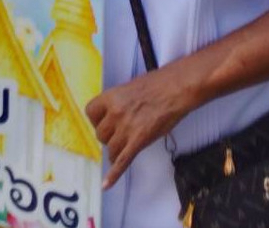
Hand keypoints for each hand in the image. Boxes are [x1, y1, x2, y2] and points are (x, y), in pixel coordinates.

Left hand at [86, 66, 196, 188]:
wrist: (176, 89)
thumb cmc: (158, 84)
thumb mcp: (131, 88)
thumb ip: (119, 101)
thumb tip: (114, 114)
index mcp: (111, 97)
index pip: (91, 112)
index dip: (98, 119)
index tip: (105, 120)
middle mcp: (115, 113)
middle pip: (101, 134)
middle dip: (110, 136)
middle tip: (121, 133)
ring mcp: (126, 128)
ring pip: (111, 149)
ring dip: (117, 150)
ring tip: (126, 147)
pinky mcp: (139, 141)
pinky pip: (123, 161)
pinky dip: (114, 174)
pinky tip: (107, 184)